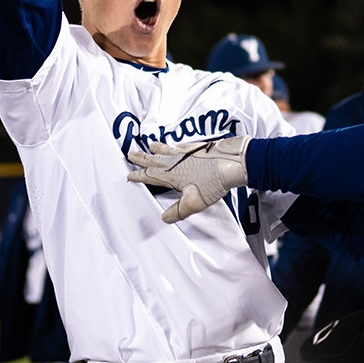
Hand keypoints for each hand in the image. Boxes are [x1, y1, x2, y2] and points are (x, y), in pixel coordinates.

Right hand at [127, 137, 249, 223]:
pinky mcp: (199, 147)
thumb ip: (178, 211)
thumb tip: (165, 217)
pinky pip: (181, 145)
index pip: (150, 175)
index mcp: (172, 174)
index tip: (130, 175)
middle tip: (131, 154)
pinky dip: (174, 145)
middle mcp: (176, 161)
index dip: (139, 176)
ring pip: (167, 149)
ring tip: (150, 145)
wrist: (233, 161)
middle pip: (154, 159)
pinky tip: (176, 145)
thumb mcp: (194, 202)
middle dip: (141, 158)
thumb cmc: (214, 180)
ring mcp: (187, 152)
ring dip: (156, 148)